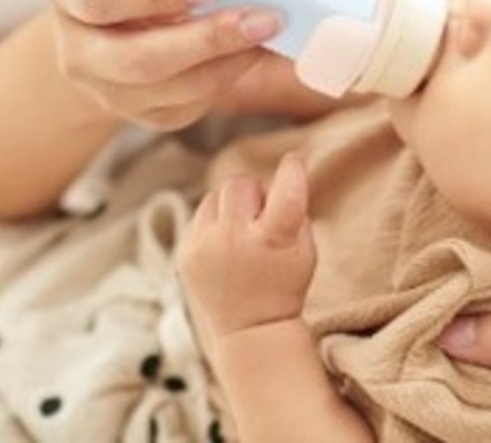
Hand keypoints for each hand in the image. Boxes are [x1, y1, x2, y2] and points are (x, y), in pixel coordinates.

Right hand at [48, 0, 345, 129]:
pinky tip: (260, 54)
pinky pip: (188, 109)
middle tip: (263, 15)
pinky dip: (229, 80)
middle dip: (206, 40)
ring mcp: (109, 92)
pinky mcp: (143, 117)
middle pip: (139, 59)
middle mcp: (80, 50)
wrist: (108, 29)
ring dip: (227, 64)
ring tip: (271, 33)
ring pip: (169, 91)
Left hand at [178, 153, 316, 338]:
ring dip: (231, 206)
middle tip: (262, 215)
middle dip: (255, 193)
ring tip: (242, 233)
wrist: (251, 329)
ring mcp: (204, 247)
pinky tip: (225, 247)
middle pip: (241, 183)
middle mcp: (235, 239)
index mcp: (273, 238)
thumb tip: (281, 171)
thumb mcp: (305, 247)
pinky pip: (199, 215)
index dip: (293, 168)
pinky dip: (214, 223)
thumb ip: (295, 207)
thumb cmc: (285, 283)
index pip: (286, 186)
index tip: (294, 161)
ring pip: (215, 195)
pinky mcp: (185, 254)